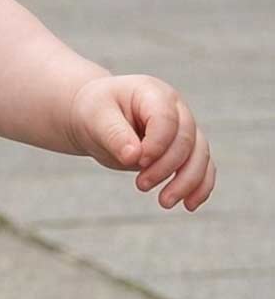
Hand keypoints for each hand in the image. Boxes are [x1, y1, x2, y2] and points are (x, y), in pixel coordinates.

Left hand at [68, 74, 215, 210]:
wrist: (97, 119)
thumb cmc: (95, 113)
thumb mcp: (96, 118)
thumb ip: (114, 134)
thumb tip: (133, 156)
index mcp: (153, 93)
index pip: (167, 119)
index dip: (157, 144)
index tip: (137, 160)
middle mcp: (176, 109)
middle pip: (186, 140)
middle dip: (167, 167)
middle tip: (140, 186)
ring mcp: (183, 129)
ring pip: (200, 155)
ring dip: (187, 182)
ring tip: (165, 202)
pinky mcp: (183, 150)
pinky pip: (202, 167)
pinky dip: (200, 187)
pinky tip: (189, 205)